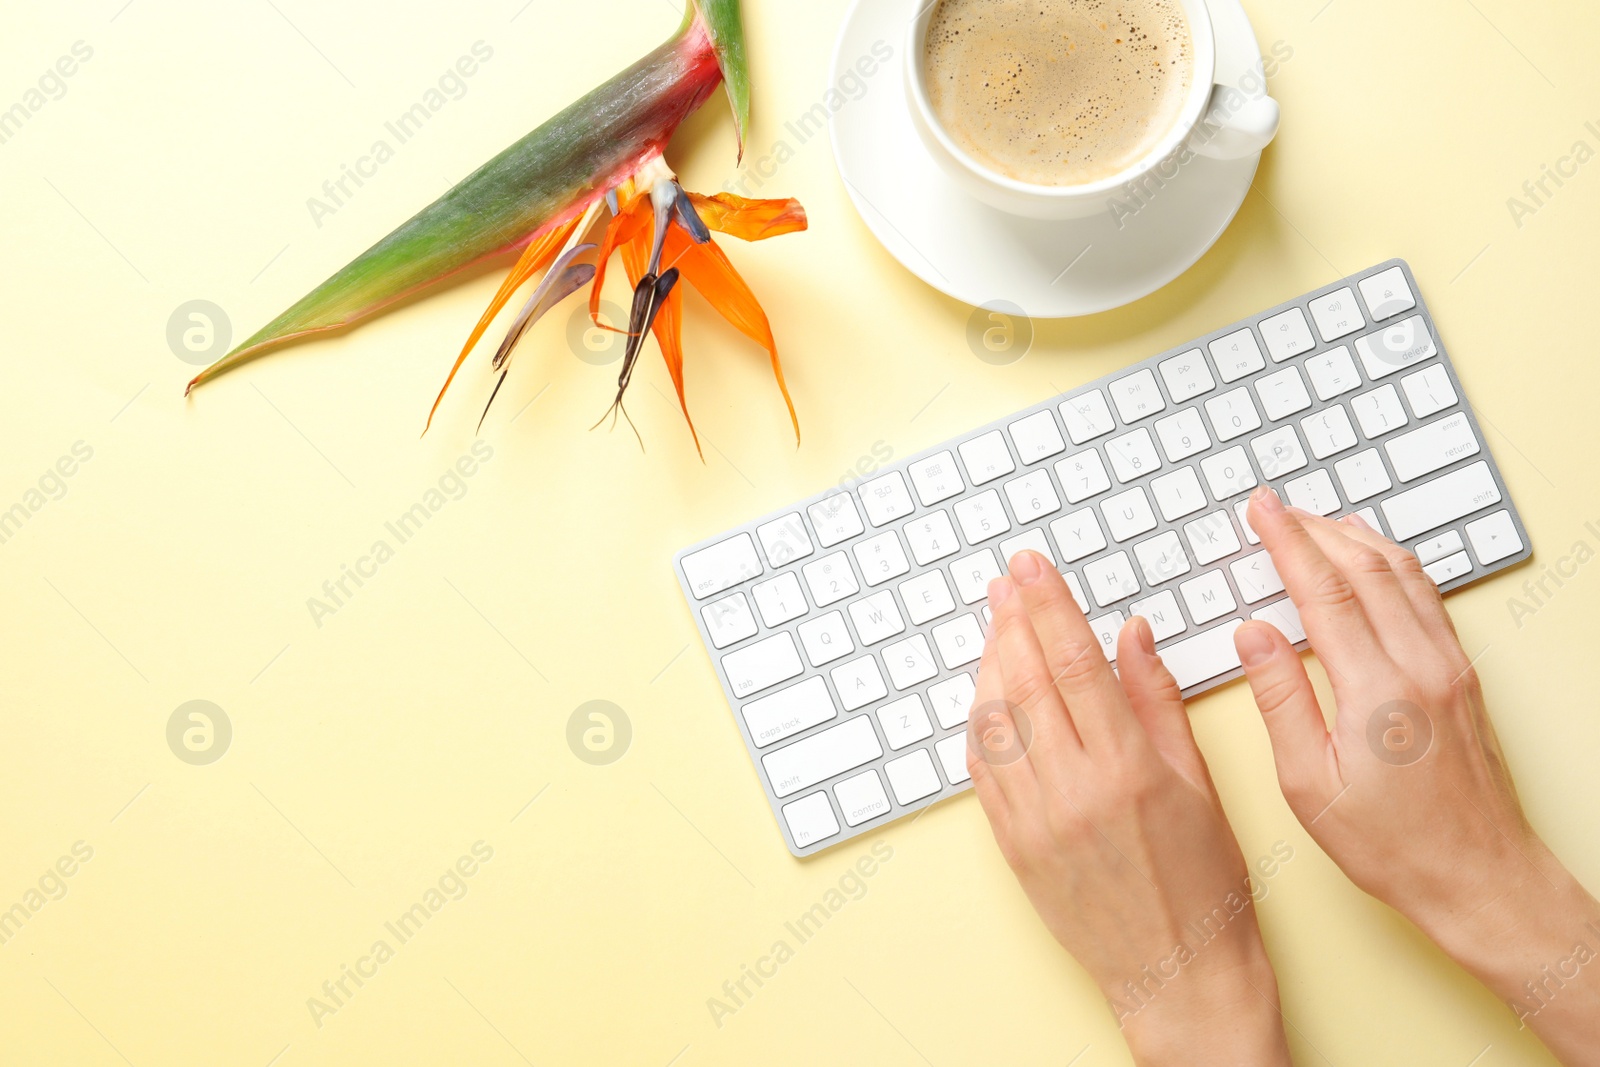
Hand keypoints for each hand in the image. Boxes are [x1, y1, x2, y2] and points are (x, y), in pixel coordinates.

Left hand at [970, 549, 1290, 1066]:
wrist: (1178, 975)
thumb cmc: (1205, 885)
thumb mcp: (1200, 784)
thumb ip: (1157, 702)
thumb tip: (1130, 635)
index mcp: (1126, 769)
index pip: (1073, 663)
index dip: (1048, 606)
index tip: (1030, 567)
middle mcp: (1072, 791)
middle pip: (1026, 681)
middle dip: (1012, 621)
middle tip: (1005, 582)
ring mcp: (1034, 820)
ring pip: (994, 721)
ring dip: (991, 665)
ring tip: (998, 627)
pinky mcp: (1012, 846)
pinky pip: (982, 770)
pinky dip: (980, 724)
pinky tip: (989, 696)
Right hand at [1235, 488, 1599, 1063]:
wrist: (1480, 878)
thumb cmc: (1392, 846)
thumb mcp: (1309, 784)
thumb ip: (1280, 700)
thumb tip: (1254, 634)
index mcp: (1378, 692)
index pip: (1324, 592)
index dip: (1288, 542)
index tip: (1261, 511)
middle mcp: (1423, 667)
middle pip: (1366, 569)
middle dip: (1315, 529)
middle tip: (1277, 508)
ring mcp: (1452, 668)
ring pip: (1404, 574)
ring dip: (1357, 538)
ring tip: (1318, 522)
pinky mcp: (1465, 678)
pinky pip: (1428, 598)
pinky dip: (1394, 564)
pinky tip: (1374, 562)